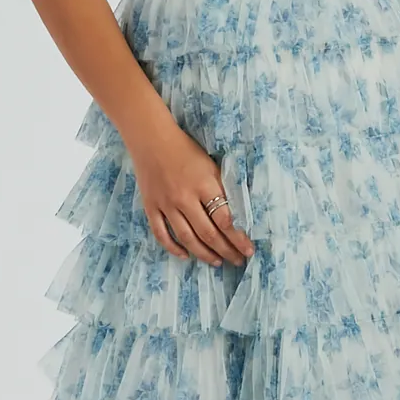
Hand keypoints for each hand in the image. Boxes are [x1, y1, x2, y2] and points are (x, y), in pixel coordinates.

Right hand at [125, 116, 256, 265]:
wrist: (151, 138)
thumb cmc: (186, 150)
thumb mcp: (211, 166)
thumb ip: (222, 189)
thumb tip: (238, 215)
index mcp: (204, 185)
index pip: (225, 219)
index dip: (238, 238)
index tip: (248, 250)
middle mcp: (185, 198)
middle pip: (208, 233)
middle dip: (226, 250)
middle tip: (237, 261)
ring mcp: (166, 204)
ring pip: (187, 238)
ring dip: (204, 254)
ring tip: (217, 261)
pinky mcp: (151, 207)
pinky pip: (161, 234)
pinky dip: (173, 248)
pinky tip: (185, 256)